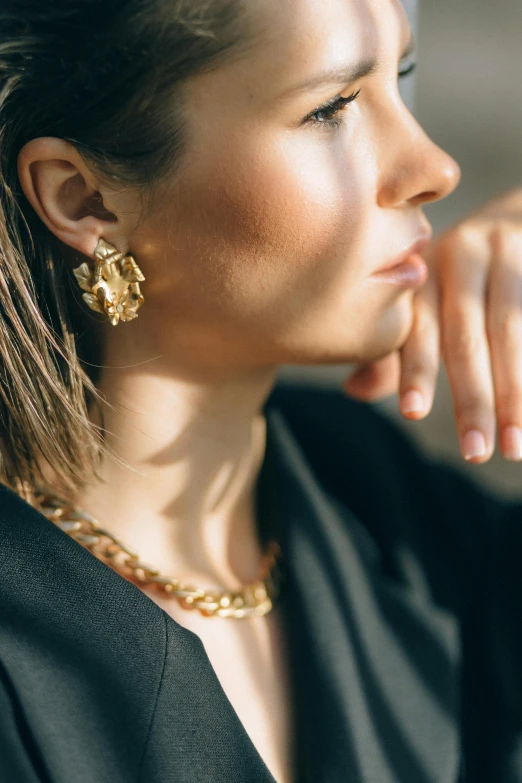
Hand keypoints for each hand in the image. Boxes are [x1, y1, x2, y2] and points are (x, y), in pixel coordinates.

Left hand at [344, 188, 521, 463]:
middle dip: (472, 401)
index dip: (416, 370)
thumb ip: (395, 348)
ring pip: (512, 334)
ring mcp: (511, 254)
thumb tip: (354, 390)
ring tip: (514, 447)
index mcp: (425, 270)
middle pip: (468, 339)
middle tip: (474, 454)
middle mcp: (465, 256)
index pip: (418, 326)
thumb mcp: (423, 301)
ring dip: (515, 396)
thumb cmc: (459, 280)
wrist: (519, 218)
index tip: (413, 413)